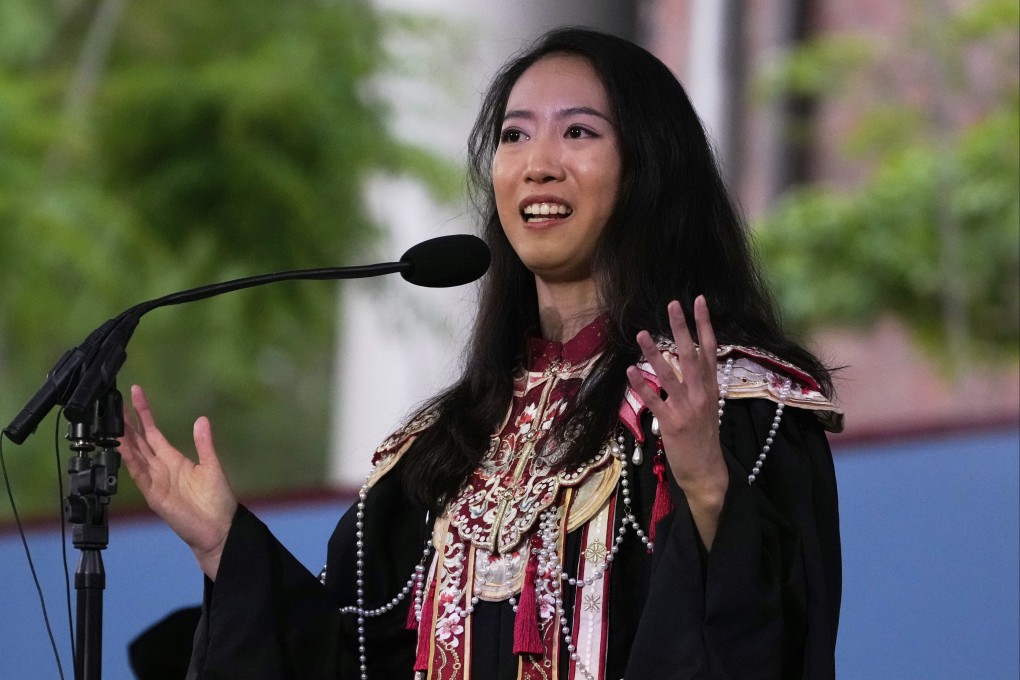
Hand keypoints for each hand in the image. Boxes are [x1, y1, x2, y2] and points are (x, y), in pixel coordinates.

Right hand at [120, 385, 237, 579]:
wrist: (218, 528)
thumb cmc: (217, 500)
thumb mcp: (211, 465)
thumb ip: (204, 443)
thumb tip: (201, 419)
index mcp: (173, 458)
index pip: (152, 431)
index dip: (143, 413)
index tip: (136, 394)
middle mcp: (160, 467)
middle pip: (138, 440)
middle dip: (126, 421)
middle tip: (114, 401)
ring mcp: (154, 480)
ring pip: (134, 455)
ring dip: (124, 439)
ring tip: (113, 420)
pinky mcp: (154, 494)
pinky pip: (139, 474)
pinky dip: (131, 461)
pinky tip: (123, 448)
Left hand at [625, 296, 727, 548]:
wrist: (708, 473)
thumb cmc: (704, 440)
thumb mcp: (708, 408)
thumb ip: (699, 384)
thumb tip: (687, 361)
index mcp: (711, 388)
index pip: (710, 349)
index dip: (704, 324)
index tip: (698, 301)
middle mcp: (701, 394)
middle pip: (691, 354)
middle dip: (682, 327)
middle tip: (672, 303)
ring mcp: (686, 408)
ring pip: (669, 374)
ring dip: (654, 352)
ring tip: (642, 332)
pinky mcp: (671, 424)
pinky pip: (654, 401)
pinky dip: (641, 386)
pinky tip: (630, 371)